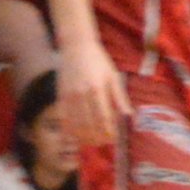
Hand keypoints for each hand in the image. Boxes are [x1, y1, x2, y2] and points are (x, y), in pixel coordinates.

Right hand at [58, 34, 126, 150]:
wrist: (76, 46)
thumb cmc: (99, 60)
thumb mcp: (113, 76)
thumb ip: (120, 97)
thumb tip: (129, 116)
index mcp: (97, 90)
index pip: (103, 118)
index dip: (108, 131)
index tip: (113, 139)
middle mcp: (81, 95)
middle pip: (88, 124)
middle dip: (97, 137)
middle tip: (104, 143)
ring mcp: (68, 96)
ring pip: (75, 124)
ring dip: (84, 136)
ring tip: (92, 142)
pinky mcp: (60, 95)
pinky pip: (64, 117)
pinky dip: (69, 130)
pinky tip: (76, 136)